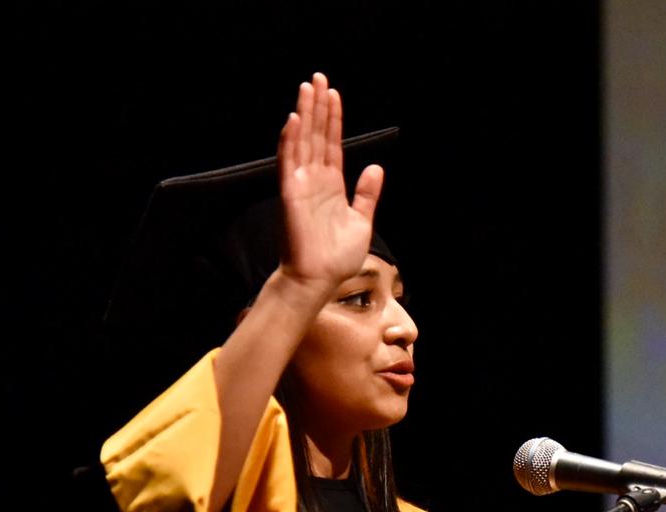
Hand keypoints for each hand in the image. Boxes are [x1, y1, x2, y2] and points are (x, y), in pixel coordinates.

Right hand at [276, 72, 383, 301]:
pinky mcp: (290, 194)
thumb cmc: (337, 257)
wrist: (319, 280)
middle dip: (318, 106)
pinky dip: (291, 141)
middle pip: (317, 135)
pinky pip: (289, 162)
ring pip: (302, 141)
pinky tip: (294, 120)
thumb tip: (376, 167)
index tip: (333, 94)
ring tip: (307, 88)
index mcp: (332, 185)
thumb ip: (367, 194)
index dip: (333, 119)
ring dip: (305, 114)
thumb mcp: (362, 221)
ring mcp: (301, 185)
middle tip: (318, 77)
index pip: (332, 144)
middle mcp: (315, 180)